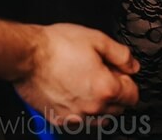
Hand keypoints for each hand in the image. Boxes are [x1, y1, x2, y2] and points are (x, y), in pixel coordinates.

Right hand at [14, 23, 138, 125]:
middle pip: (119, 108)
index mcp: (106, 88)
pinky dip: (81, 110)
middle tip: (101, 72)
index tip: (117, 70)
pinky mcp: (61, 120)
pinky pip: (80, 121)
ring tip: (86, 81)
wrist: (28, 56)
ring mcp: (76, 117)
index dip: (127, 78)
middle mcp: (93, 108)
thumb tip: (132, 65)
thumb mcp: (96, 38)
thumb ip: (120, 54)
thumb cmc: (57, 46)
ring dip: (100, 103)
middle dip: (115, 91)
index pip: (133, 94)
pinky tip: (73, 91)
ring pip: (101, 117)